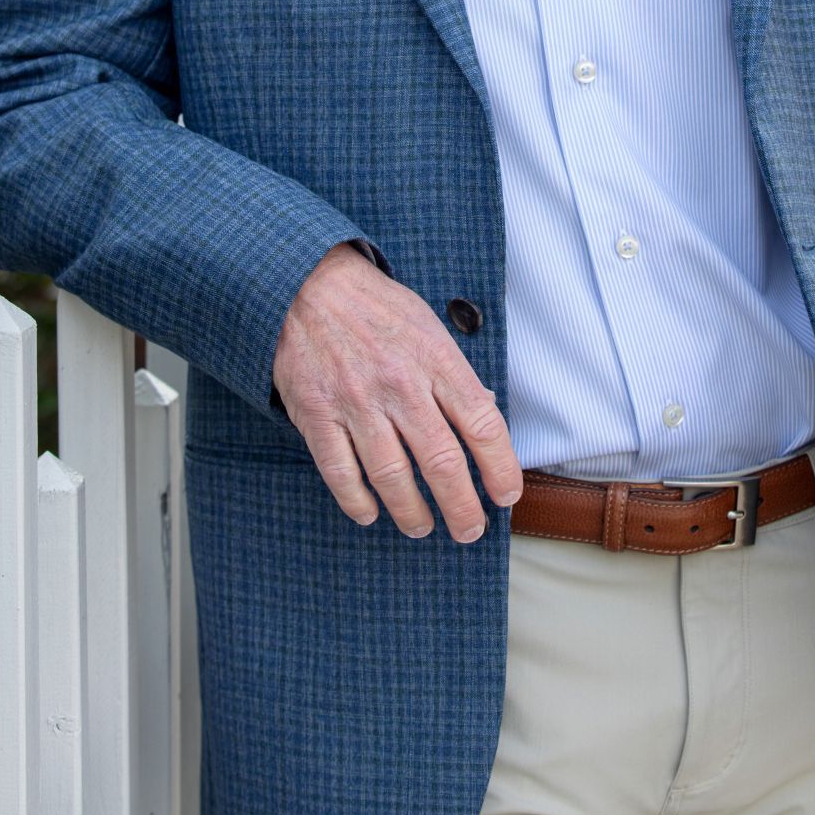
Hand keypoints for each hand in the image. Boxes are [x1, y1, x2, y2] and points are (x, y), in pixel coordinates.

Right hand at [271, 243, 523, 541]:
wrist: (307, 283)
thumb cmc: (375, 307)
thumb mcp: (429, 326)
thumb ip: (454, 373)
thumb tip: (485, 413)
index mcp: (435, 359)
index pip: (482, 424)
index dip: (501, 468)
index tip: (506, 495)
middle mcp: (400, 384)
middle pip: (442, 463)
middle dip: (462, 508)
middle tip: (470, 530)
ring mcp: (356, 402)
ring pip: (393, 477)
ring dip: (412, 513)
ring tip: (422, 527)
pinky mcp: (317, 414)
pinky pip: (340, 472)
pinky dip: (358, 501)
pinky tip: (370, 513)